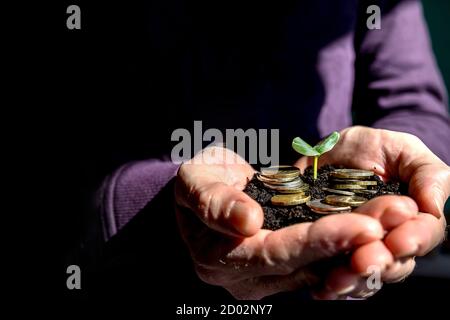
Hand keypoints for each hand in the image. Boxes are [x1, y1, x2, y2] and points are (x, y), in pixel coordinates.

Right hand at [175, 146, 389, 298]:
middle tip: (392, 222)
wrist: (204, 189)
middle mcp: (245, 278)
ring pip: (318, 267)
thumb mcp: (194, 181)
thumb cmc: (198, 181)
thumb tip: (248, 223)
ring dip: (358, 247)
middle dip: (350, 244)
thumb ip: (214, 202)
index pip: (274, 252)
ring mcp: (265, 278)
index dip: (318, 241)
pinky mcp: (283, 270)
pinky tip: (376, 229)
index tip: (361, 224)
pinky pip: (319, 263)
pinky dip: (348, 247)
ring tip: (395, 223)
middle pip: (304, 265)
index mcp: (218, 259)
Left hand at [295, 126, 448, 298]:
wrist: (333, 152)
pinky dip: (331, 286)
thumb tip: (435, 209)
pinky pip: (334, 275)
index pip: (424, 235)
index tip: (399, 240)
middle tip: (364, 261)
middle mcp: (389, 240)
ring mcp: (360, 248)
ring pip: (365, 277)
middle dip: (380, 264)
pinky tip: (321, 290)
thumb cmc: (374, 148)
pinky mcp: (332, 251)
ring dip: (354, 280)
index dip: (415, 240)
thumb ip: (426, 174)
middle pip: (394, 264)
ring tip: (337, 279)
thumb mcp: (402, 149)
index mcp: (413, 218)